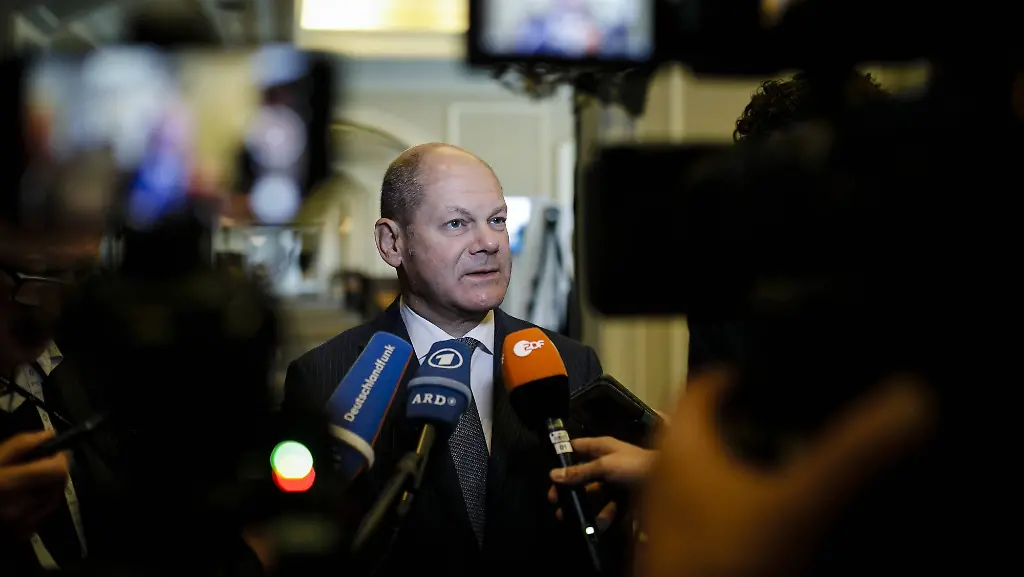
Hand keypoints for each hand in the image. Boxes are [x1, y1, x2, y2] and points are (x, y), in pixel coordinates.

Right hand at [0, 431, 70, 539]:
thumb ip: (21, 444)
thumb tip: (50, 434)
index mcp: (8, 484)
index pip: (57, 471)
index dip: (61, 458)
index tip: (56, 451)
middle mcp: (18, 508)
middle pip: (58, 485)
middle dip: (55, 472)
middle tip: (41, 465)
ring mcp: (19, 526)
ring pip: (54, 501)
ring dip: (49, 488)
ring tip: (30, 481)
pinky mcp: (19, 536)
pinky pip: (43, 516)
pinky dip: (41, 504)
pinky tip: (24, 498)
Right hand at [547, 437, 654, 531]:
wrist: (670, 483)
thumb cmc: (635, 466)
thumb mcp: (605, 466)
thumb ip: (580, 471)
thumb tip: (553, 474)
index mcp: (602, 447)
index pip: (577, 446)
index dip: (563, 456)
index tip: (549, 470)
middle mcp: (607, 463)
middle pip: (582, 474)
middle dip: (568, 488)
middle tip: (554, 501)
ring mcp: (616, 482)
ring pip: (593, 494)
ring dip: (582, 506)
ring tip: (568, 517)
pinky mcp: (624, 499)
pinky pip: (608, 508)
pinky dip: (602, 517)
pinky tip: (596, 524)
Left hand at [638, 369, 934, 576]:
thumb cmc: (726, 564)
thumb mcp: (800, 504)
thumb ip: (853, 454)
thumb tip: (908, 403)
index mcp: (684, 445)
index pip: (707, 385)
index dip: (745, 376)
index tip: (779, 380)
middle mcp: (667, 472)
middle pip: (709, 426)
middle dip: (753, 422)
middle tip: (797, 425)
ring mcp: (671, 510)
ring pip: (710, 469)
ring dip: (749, 464)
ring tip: (795, 471)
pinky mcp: (682, 543)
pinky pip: (713, 508)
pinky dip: (744, 502)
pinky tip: (778, 521)